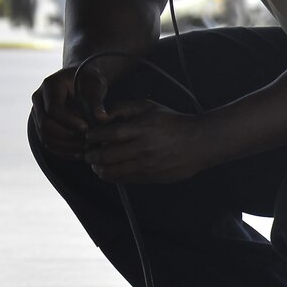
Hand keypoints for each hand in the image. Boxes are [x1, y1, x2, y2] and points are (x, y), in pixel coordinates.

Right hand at [30, 64, 107, 159]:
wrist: (82, 82)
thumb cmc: (90, 81)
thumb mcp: (95, 84)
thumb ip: (97, 100)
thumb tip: (101, 118)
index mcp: (50, 85)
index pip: (53, 108)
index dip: (69, 121)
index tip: (87, 128)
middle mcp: (39, 99)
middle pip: (44, 124)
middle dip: (66, 136)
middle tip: (86, 141)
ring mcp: (37, 113)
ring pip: (44, 137)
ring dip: (65, 146)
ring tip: (85, 149)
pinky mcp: (41, 125)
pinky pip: (48, 143)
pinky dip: (63, 151)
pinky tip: (80, 153)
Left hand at [82, 99, 218, 183]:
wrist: (199, 142)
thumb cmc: (171, 121)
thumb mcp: (148, 106)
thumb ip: (123, 108)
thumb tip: (101, 116)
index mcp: (142, 129)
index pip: (109, 134)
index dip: (93, 136)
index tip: (88, 136)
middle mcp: (143, 149)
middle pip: (107, 156)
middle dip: (91, 155)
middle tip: (87, 152)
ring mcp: (147, 166)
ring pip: (113, 172)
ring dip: (98, 169)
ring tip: (95, 164)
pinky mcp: (151, 178)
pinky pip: (124, 180)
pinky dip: (112, 176)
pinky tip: (109, 170)